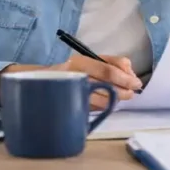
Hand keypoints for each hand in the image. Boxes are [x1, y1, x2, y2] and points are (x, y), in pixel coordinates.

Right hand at [0, 55, 142, 109]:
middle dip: (123, 90)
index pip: (107, 69)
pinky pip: (90, 108)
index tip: (136, 82)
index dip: (125, 77)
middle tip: (132, 93)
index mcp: (79, 61)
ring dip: (114, 101)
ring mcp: (68, 92)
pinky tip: (105, 103)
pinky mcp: (66, 106)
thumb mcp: (87, 60)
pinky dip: (102, 107)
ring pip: (99, 100)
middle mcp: (73, 75)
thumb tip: (130, 71)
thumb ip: (110, 62)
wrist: (33, 82)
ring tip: (120, 99)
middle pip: (105, 85)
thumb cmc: (68, 71)